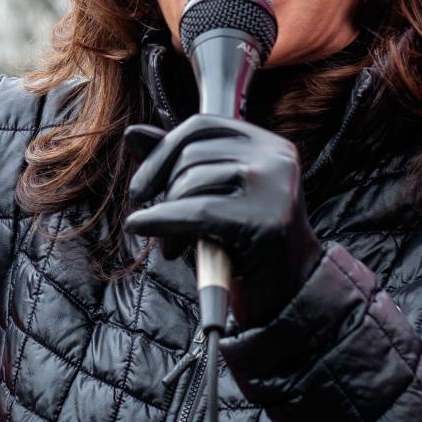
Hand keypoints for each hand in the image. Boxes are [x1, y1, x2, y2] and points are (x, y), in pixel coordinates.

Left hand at [124, 116, 321, 326]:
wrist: (288, 295)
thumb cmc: (244, 243)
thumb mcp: (210, 196)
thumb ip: (177, 163)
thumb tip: (133, 132)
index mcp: (267, 144)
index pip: (200, 126)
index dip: (161, 151)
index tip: (140, 187)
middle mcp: (276, 157)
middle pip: (191, 154)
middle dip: (162, 191)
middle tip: (154, 225)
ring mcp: (275, 187)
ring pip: (190, 181)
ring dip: (165, 217)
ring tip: (171, 248)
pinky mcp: (267, 220)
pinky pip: (196, 212)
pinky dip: (161, 220)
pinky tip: (140, 226)